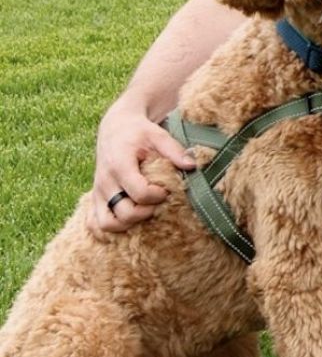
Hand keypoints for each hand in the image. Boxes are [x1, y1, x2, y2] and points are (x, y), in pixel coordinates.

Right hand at [87, 105, 186, 234]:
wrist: (115, 128)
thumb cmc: (138, 132)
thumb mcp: (158, 135)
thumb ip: (175, 150)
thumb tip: (192, 166)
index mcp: (120, 166)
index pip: (140, 193)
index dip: (158, 196)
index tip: (167, 190)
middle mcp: (105, 182)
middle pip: (125, 213)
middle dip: (147, 212)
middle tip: (158, 202)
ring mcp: (97, 193)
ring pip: (106, 224)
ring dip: (128, 224)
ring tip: (144, 211)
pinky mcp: (94, 198)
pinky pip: (93, 223)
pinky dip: (109, 228)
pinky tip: (126, 221)